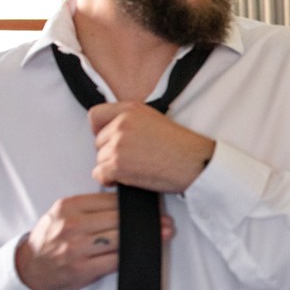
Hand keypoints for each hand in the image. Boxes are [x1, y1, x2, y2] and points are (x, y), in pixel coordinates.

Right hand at [15, 193, 174, 289]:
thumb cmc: (50, 239)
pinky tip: (144, 253)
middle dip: (146, 221)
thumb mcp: (62, 215)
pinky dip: (131, 256)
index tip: (154, 206)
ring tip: (164, 234)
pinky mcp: (81, 269)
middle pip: (118, 219)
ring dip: (145, 238)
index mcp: (68, 207)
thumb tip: (127, 202)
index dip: (135, 205)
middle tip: (167, 221)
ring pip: (119, 239)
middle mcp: (71, 226)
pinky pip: (114, 261)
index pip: (110, 201)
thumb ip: (89, 207)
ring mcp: (75, 248)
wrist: (28, 269)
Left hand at [87, 102, 216, 192]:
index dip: (99, 129)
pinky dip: (109, 180)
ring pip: (99, 159)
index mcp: (130, 110)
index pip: (95, 115)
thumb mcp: (154, 119)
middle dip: (110, 151)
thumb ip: (130, 120)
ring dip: (112, 167)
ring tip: (135, 167)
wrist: (193, 162)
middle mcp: (121, 124)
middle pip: (98, 141)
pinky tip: (127, 178)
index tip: (108, 138)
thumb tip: (112, 131)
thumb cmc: (180, 146)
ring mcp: (117, 144)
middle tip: (131, 158)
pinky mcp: (117, 164)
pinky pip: (99, 174)